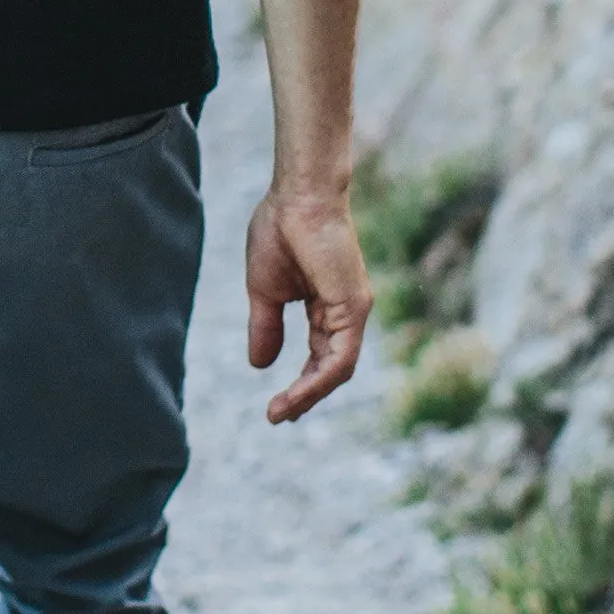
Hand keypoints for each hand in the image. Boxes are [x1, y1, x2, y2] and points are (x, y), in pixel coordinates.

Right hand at [246, 188, 372, 423]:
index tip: (275, 406)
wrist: (297, 197)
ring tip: (282, 411)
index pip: (318, 355)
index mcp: (325, 307)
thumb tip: (259, 365)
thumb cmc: (279, 231)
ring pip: (337, 368)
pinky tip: (300, 393)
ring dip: (310, 394)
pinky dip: (320, 378)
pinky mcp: (354, 308)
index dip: (300, 382)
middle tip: (278, 416)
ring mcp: (353, 311)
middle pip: (330, 368)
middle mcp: (345, 314)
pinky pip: (341, 356)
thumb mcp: (264, 289)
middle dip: (304, 396)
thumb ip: (266, 327)